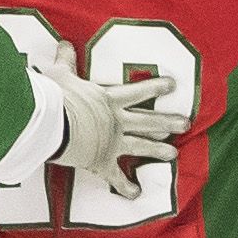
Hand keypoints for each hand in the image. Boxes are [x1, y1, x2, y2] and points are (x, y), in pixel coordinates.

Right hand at [44, 51, 190, 210]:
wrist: (52, 125)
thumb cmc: (55, 98)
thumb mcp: (60, 75)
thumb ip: (66, 61)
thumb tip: (63, 43)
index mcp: (109, 99)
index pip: (138, 91)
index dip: (157, 86)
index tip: (173, 84)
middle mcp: (116, 121)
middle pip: (148, 120)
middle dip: (168, 121)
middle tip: (186, 123)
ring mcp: (112, 142)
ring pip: (141, 146)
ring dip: (158, 150)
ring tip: (174, 153)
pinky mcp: (102, 162)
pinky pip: (116, 177)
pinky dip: (126, 186)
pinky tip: (137, 193)